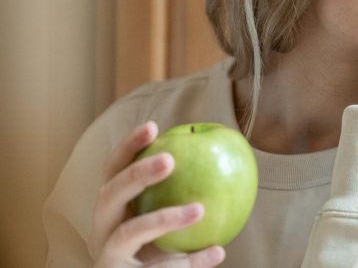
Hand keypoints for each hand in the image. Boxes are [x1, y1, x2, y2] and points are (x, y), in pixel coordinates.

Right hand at [89, 121, 225, 266]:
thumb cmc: (158, 252)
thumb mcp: (168, 224)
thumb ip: (187, 196)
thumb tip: (231, 166)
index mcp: (113, 208)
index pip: (113, 170)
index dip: (128, 147)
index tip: (153, 126)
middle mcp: (102, 228)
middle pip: (110, 194)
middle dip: (137, 174)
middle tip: (170, 159)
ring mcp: (107, 254)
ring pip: (129, 232)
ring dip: (165, 218)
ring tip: (200, 209)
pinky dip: (189, 261)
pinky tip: (218, 251)